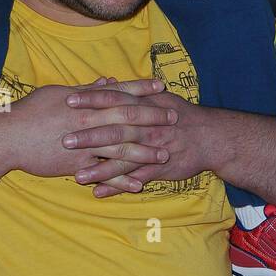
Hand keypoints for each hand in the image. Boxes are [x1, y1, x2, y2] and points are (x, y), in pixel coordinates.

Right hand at [7, 77, 177, 186]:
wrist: (8, 138)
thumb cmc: (30, 112)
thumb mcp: (58, 94)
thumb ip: (85, 90)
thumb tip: (106, 81)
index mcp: (85, 102)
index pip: (119, 92)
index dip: (141, 89)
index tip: (161, 87)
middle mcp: (89, 121)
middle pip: (127, 118)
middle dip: (152, 118)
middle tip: (174, 118)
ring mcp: (84, 145)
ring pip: (121, 148)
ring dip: (145, 152)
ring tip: (165, 154)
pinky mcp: (77, 166)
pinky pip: (104, 174)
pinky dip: (122, 180)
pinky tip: (139, 185)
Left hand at [63, 81, 218, 196]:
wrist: (210, 137)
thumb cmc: (180, 115)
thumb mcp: (158, 97)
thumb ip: (131, 92)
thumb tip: (107, 82)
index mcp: (145, 106)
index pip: (114, 100)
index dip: (91, 100)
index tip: (68, 101)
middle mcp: (147, 127)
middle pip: (116, 131)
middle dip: (90, 136)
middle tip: (64, 140)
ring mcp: (152, 150)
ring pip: (124, 160)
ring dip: (100, 169)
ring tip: (77, 176)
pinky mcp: (158, 169)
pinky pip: (134, 179)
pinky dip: (117, 187)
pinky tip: (98, 193)